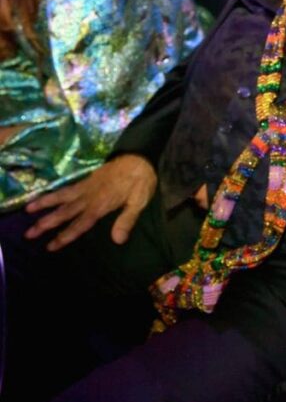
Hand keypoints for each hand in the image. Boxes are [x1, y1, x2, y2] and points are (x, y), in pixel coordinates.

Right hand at [25, 154, 156, 250]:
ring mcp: (86, 187)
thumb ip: (127, 220)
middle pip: (65, 212)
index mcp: (101, 205)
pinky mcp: (87, 180)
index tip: (50, 246)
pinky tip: (46, 196)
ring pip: (62, 197)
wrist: (138, 155)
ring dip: (44, 204)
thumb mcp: (139, 201)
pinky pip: (67, 188)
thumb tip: (117, 240)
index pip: (80, 224)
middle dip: (46, 223)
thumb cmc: (141, 180)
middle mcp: (89, 197)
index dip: (65, 236)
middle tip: (29, 233)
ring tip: (27, 210)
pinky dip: (55, 193)